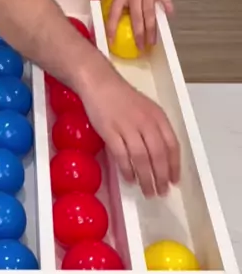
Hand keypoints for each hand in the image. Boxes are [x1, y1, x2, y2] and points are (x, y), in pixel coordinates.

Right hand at [80, 62, 179, 196]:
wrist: (99, 82)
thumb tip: (159, 155)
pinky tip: (129, 179)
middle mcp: (146, 122)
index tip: (174, 180)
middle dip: (161, 176)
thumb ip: (153, 128)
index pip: (172, 145)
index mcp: (157, 116)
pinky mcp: (110, 131)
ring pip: (142, 158)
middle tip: (161, 192)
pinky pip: (122, 155)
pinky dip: (127, 169)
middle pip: (158, 154)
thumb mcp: (146, 108)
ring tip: (147, 191)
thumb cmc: (122, 97)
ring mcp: (127, 126)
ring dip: (146, 178)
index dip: (174, 165)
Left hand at [92, 0, 172, 50]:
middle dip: (139, 36)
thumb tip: (93, 2)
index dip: (112, 29)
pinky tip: (169, 17)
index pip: (115, 15)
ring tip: (153, 43)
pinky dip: (167, 7)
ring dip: (152, 30)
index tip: (112, 42)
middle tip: (140, 49)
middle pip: (137, 19)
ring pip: (150, 14)